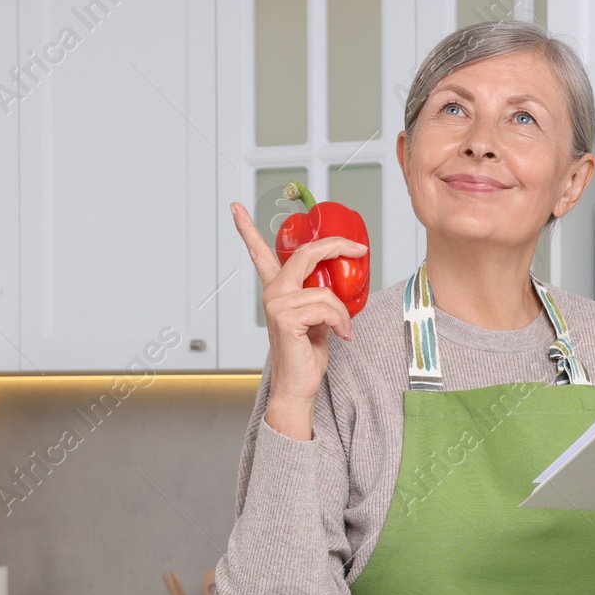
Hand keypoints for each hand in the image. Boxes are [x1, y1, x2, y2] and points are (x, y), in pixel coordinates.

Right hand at [231, 202, 367, 438]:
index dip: (247, 229)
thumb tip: (341, 285)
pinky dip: (341, 322)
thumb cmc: (306, 356)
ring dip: (343, 313)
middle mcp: (273, 293)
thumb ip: (320, 298)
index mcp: (277, 290)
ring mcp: (277, 304)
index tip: (236, 207)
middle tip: (358, 249)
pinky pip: (327, 307)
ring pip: (326, 291)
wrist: (297, 386)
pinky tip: (340, 336)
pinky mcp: (286, 317)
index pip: (260, 254)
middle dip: (336, 246)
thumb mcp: (317, 319)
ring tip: (343, 330)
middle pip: (307, 254)